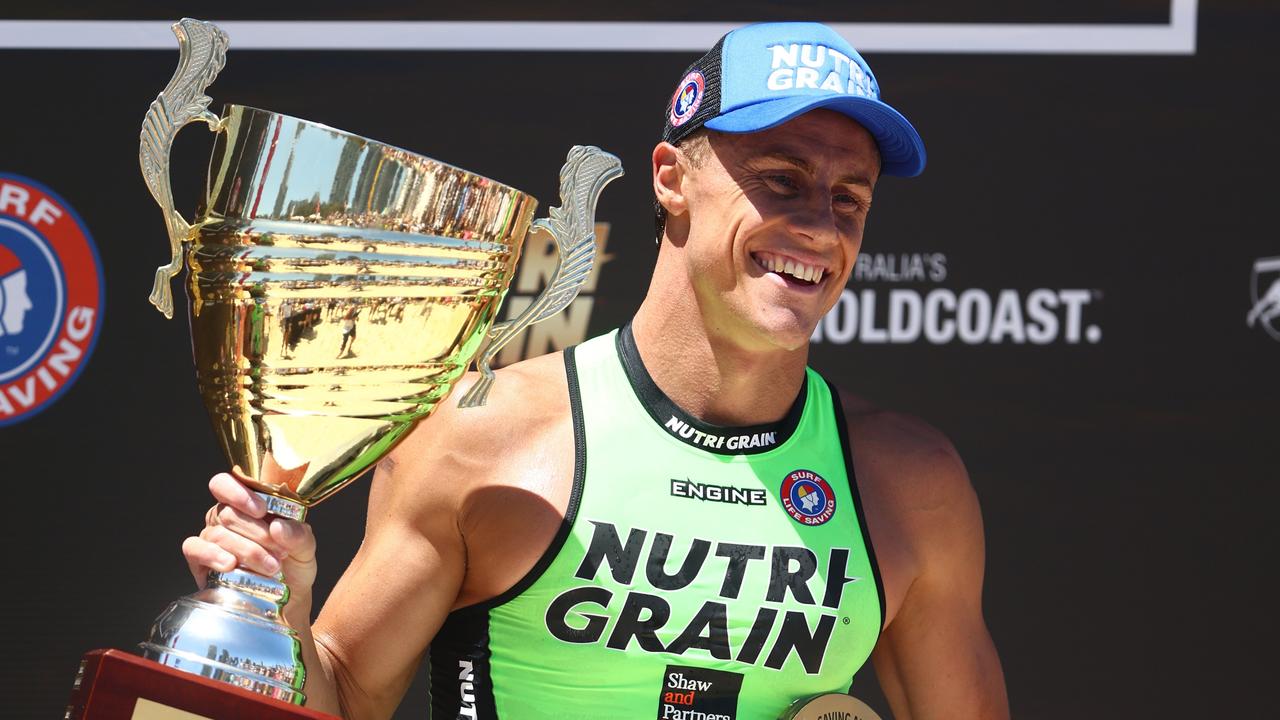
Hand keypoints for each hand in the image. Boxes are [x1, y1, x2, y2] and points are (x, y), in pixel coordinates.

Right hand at [182, 473, 316, 598]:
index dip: (239, 492)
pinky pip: (195, 549)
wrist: (287, 598)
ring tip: (271, 567)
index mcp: (248, 504)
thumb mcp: (305, 548)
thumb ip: (298, 535)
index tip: (261, 509)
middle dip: (257, 533)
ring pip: (217, 534)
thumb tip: (279, 527)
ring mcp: (211, 537)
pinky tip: (230, 565)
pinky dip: (212, 555)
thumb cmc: (294, 565)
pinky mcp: (200, 561)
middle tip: (280, 553)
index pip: (227, 484)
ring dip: (246, 550)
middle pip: (228, 513)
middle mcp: (225, 517)